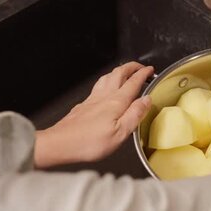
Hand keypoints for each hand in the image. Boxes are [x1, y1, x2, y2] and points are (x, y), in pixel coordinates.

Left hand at [34, 62, 154, 167]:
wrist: (60, 144)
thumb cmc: (88, 142)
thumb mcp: (120, 133)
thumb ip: (135, 114)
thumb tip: (147, 100)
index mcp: (116, 102)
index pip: (133, 82)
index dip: (143, 74)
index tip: (150, 70)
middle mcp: (104, 97)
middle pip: (119, 74)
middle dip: (132, 67)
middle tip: (140, 67)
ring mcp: (92, 99)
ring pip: (107, 77)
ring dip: (119, 71)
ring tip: (125, 71)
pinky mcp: (84, 105)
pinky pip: (98, 85)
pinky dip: (107, 80)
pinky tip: (105, 86)